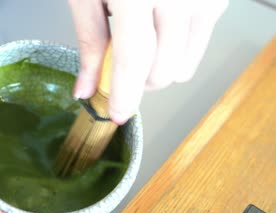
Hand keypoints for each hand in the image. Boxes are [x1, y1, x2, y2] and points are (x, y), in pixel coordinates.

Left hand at [68, 0, 227, 123]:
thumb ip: (88, 42)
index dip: (126, 94)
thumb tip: (86, 88)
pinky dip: (178, 47)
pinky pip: (200, 43)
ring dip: (160, 68)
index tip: (118, 113)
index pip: (135, 59)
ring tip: (142, 42)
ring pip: (186, 64)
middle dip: (140, 81)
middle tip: (122, 66)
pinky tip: (162, 25)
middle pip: (165, 69)